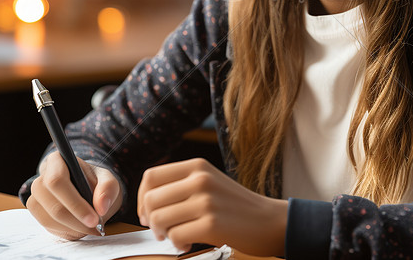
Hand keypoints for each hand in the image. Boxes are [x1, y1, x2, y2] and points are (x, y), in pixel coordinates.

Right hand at [26, 152, 121, 239]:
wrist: (89, 192)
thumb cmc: (96, 183)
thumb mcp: (108, 180)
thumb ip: (108, 189)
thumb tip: (101, 207)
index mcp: (56, 161)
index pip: (57, 181)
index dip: (75, 203)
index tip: (94, 218)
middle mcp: (41, 179)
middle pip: (53, 205)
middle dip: (77, 220)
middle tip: (96, 227)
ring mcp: (36, 197)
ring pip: (49, 219)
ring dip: (73, 227)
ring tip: (91, 227)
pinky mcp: (37, 213)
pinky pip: (48, 227)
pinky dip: (67, 231)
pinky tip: (80, 227)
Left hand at [137, 158, 287, 256]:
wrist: (269, 221)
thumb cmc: (236, 205)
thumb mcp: (210, 181)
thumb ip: (182, 184)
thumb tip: (146, 202)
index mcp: (197, 166)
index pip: (150, 177)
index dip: (142, 198)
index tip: (148, 212)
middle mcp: (200, 179)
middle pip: (151, 200)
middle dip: (151, 220)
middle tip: (163, 230)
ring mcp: (206, 201)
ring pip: (159, 219)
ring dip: (164, 234)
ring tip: (178, 237)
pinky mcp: (212, 224)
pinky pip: (175, 236)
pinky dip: (177, 245)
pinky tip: (189, 244)